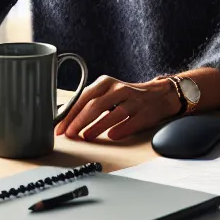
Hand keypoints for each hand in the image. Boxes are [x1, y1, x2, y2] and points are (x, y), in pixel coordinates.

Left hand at [54, 75, 181, 142]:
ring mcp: (133, 100)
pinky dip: (120, 130)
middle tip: (70, 134)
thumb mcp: (108, 92)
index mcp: (106, 83)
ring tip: (86, 137)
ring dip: (97, 127)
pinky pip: (131, 122)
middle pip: (95, 105)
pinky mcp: (145, 113)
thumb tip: (66, 119)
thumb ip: (90, 102)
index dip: (70, 114)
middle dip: (79, 121)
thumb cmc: (127, 97)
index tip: (60, 127)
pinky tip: (112, 136)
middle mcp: (119, 89)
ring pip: (113, 114)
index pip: (83, 97)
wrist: (159, 95)